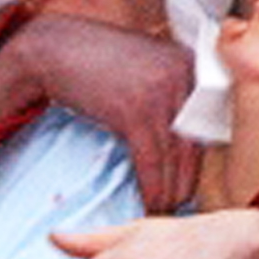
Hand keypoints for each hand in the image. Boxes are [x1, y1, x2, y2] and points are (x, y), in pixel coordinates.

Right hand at [0, 14, 199, 211]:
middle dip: (186, 179)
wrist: (55, 48)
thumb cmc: (97, 62)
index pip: (203, 122)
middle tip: (180, 204)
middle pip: (193, 141)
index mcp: (190, 64)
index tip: (190, 182)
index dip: (197, 158)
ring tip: (164, 209)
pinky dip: (151, 187)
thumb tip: (186, 136)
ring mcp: (161, 92)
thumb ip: (171, 92)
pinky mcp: (135, 111)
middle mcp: (183, 75)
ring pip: (174, 156)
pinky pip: (151, 160)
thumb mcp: (146, 66)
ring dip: (169, 191)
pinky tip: (150, 202)